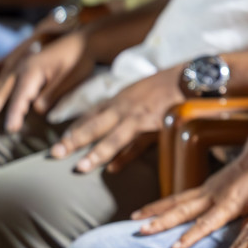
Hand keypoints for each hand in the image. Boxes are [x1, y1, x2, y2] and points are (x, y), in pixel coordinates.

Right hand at [0, 29, 90, 131]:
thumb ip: (52, 94)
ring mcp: (16, 65)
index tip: (10, 129)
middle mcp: (19, 68)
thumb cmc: (78, 59)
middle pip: (1, 91)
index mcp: (32, 71)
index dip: (15, 113)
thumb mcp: (70, 77)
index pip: (21, 97)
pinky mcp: (17, 64)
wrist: (82, 39)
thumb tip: (37, 110)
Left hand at [51, 68, 181, 172]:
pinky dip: (126, 157)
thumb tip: (111, 118)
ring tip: (80, 167)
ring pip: (114, 137)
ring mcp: (140, 117)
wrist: (193, 77)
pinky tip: (113, 169)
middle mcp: (125, 107)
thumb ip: (126, 105)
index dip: (74, 128)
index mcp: (120, 98)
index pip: (91, 115)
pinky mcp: (157, 126)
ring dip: (96, 153)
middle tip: (54, 154)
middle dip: (73, 140)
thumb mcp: (140, 89)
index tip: (60, 141)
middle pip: (94, 125)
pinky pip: (139, 144)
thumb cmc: (167, 83)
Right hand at [132, 134, 247, 247]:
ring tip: (133, 220)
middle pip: (183, 210)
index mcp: (229, 203)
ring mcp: (205, 189)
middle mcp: (212, 195)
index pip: (207, 222)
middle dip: (161, 222)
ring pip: (175, 201)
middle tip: (140, 232)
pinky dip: (161, 204)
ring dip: (154, 210)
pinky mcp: (202, 186)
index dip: (191, 236)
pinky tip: (146, 211)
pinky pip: (178, 197)